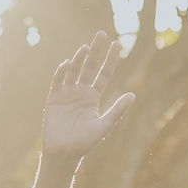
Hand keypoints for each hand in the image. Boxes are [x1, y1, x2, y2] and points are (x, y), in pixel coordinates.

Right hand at [37, 31, 135, 173]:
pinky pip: (58, 81)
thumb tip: (133, 95)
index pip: (104, 74)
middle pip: (89, 66)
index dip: (110, 59)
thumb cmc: (84, 143)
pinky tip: (67, 63)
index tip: (117, 44)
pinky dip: (62, 72)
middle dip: (95, 51)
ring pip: (74, 71)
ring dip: (79, 58)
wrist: (63, 154)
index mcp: (93, 98)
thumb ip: (117, 110)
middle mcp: (81, 92)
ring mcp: (66, 94)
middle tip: (101, 33)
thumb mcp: (104, 126)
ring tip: (85, 47)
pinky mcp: (53, 98)